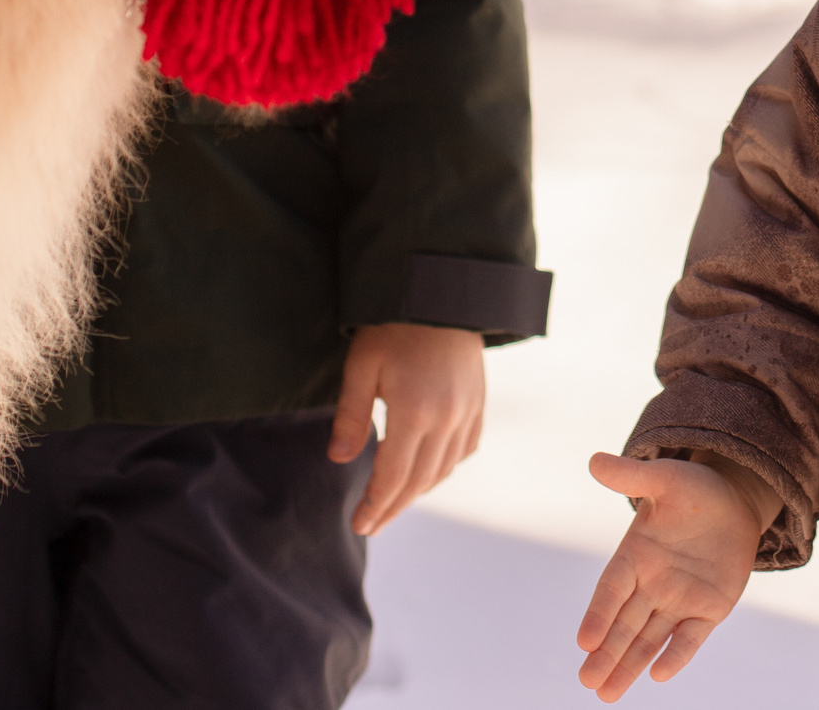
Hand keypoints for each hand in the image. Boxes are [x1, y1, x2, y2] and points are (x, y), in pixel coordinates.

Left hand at [329, 323, 485, 535]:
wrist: (444, 293)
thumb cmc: (395, 326)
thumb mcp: (362, 366)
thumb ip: (352, 416)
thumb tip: (339, 459)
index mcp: (414, 412)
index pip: (393, 477)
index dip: (375, 506)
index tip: (360, 525)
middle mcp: (447, 419)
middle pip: (419, 482)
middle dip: (393, 508)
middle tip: (371, 525)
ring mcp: (468, 412)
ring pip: (444, 469)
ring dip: (418, 491)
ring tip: (394, 502)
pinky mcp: (479, 402)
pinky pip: (465, 449)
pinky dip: (445, 467)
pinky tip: (428, 471)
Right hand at [576, 453, 775, 700]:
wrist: (735, 502)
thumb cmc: (694, 489)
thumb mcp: (666, 478)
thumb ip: (632, 475)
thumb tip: (594, 460)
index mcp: (635, 555)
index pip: (611, 590)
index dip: (598, 615)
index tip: (585, 641)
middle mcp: (651, 584)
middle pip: (624, 625)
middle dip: (607, 654)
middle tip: (587, 682)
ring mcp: (679, 600)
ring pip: (649, 639)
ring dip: (629, 665)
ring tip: (606, 694)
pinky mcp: (708, 610)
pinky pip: (690, 637)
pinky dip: (676, 654)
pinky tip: (659, 675)